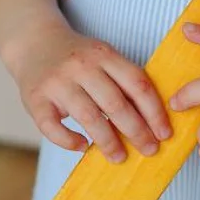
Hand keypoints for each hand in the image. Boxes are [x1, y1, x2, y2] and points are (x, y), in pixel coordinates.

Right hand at [9, 17, 172, 164]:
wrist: (34, 42)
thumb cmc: (78, 58)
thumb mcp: (103, 57)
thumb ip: (123, 81)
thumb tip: (152, 122)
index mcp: (104, 54)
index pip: (137, 84)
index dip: (154, 111)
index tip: (165, 133)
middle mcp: (81, 66)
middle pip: (115, 103)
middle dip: (137, 131)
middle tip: (150, 150)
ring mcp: (57, 82)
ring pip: (88, 116)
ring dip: (108, 141)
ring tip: (120, 157)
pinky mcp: (35, 99)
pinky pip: (52, 127)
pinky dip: (69, 141)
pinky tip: (84, 146)